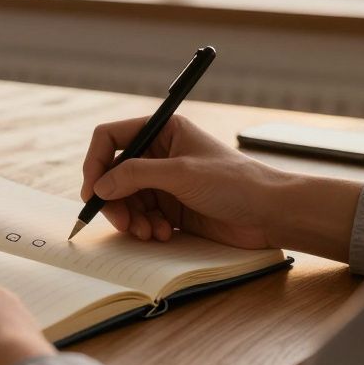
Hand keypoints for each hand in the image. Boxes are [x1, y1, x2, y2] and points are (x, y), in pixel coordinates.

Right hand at [82, 115, 361, 261]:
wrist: (271, 214)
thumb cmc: (234, 183)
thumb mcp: (181, 173)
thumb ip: (135, 175)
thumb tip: (100, 185)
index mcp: (163, 131)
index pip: (111, 138)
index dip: (96, 162)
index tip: (92, 191)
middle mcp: (160, 154)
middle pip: (114, 174)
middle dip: (114, 200)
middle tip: (122, 223)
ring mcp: (166, 183)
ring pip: (126, 199)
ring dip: (131, 218)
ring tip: (149, 232)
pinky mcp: (173, 208)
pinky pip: (143, 216)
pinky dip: (145, 228)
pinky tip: (163, 234)